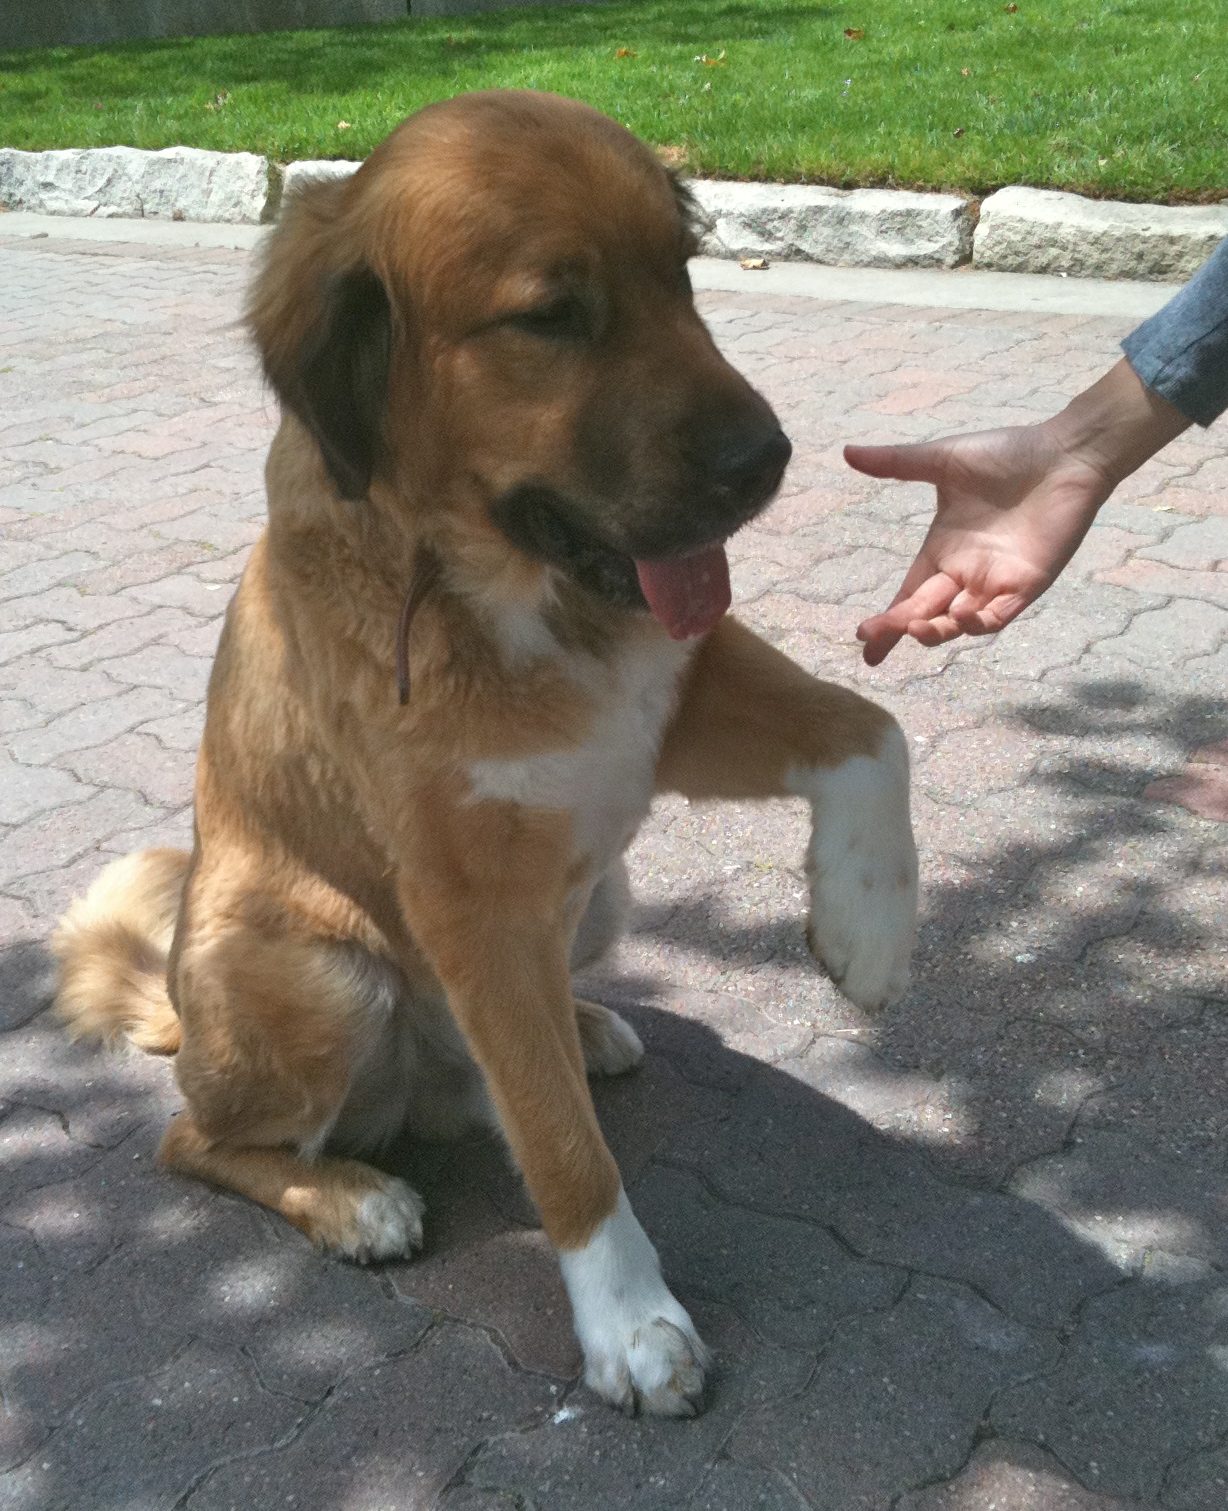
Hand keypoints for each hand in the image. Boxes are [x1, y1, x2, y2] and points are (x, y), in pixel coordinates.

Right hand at [848, 359, 1190, 664]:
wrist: (1064, 452)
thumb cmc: (1007, 453)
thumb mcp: (942, 460)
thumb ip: (896, 463)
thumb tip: (847, 453)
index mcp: (942, 550)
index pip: (908, 596)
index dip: (887, 621)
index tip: (862, 639)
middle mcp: (965, 572)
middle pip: (924, 613)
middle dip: (897, 629)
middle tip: (871, 634)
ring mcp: (996, 582)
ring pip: (957, 624)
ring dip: (935, 631)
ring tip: (914, 627)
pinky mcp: (1027, 584)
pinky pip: (999, 617)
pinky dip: (979, 623)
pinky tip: (961, 616)